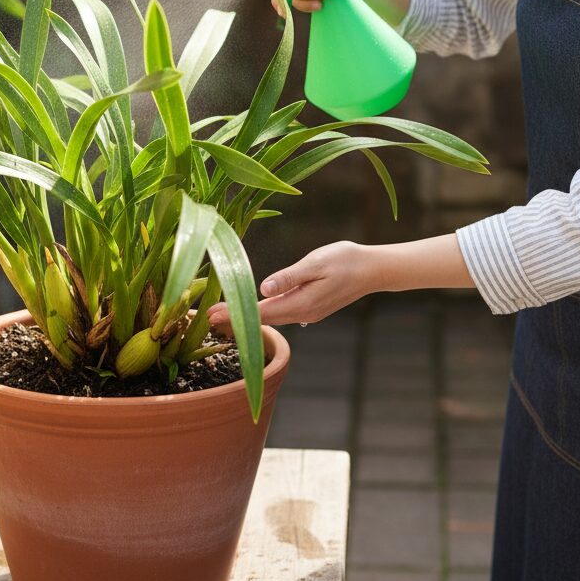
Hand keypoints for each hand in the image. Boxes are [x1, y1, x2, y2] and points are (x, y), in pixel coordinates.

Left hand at [207, 241, 374, 334]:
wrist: (373, 269)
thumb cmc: (345, 260)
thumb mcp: (316, 263)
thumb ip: (290, 277)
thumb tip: (263, 288)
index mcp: (301, 303)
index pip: (260, 313)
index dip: (234, 314)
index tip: (211, 316)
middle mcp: (302, 313)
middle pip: (263, 319)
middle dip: (235, 318)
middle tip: (206, 318)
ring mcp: (307, 313)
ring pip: (271, 318)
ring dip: (247, 317)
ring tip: (224, 315)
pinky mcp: (310, 308)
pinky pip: (281, 313)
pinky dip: (263, 313)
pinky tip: (253, 309)